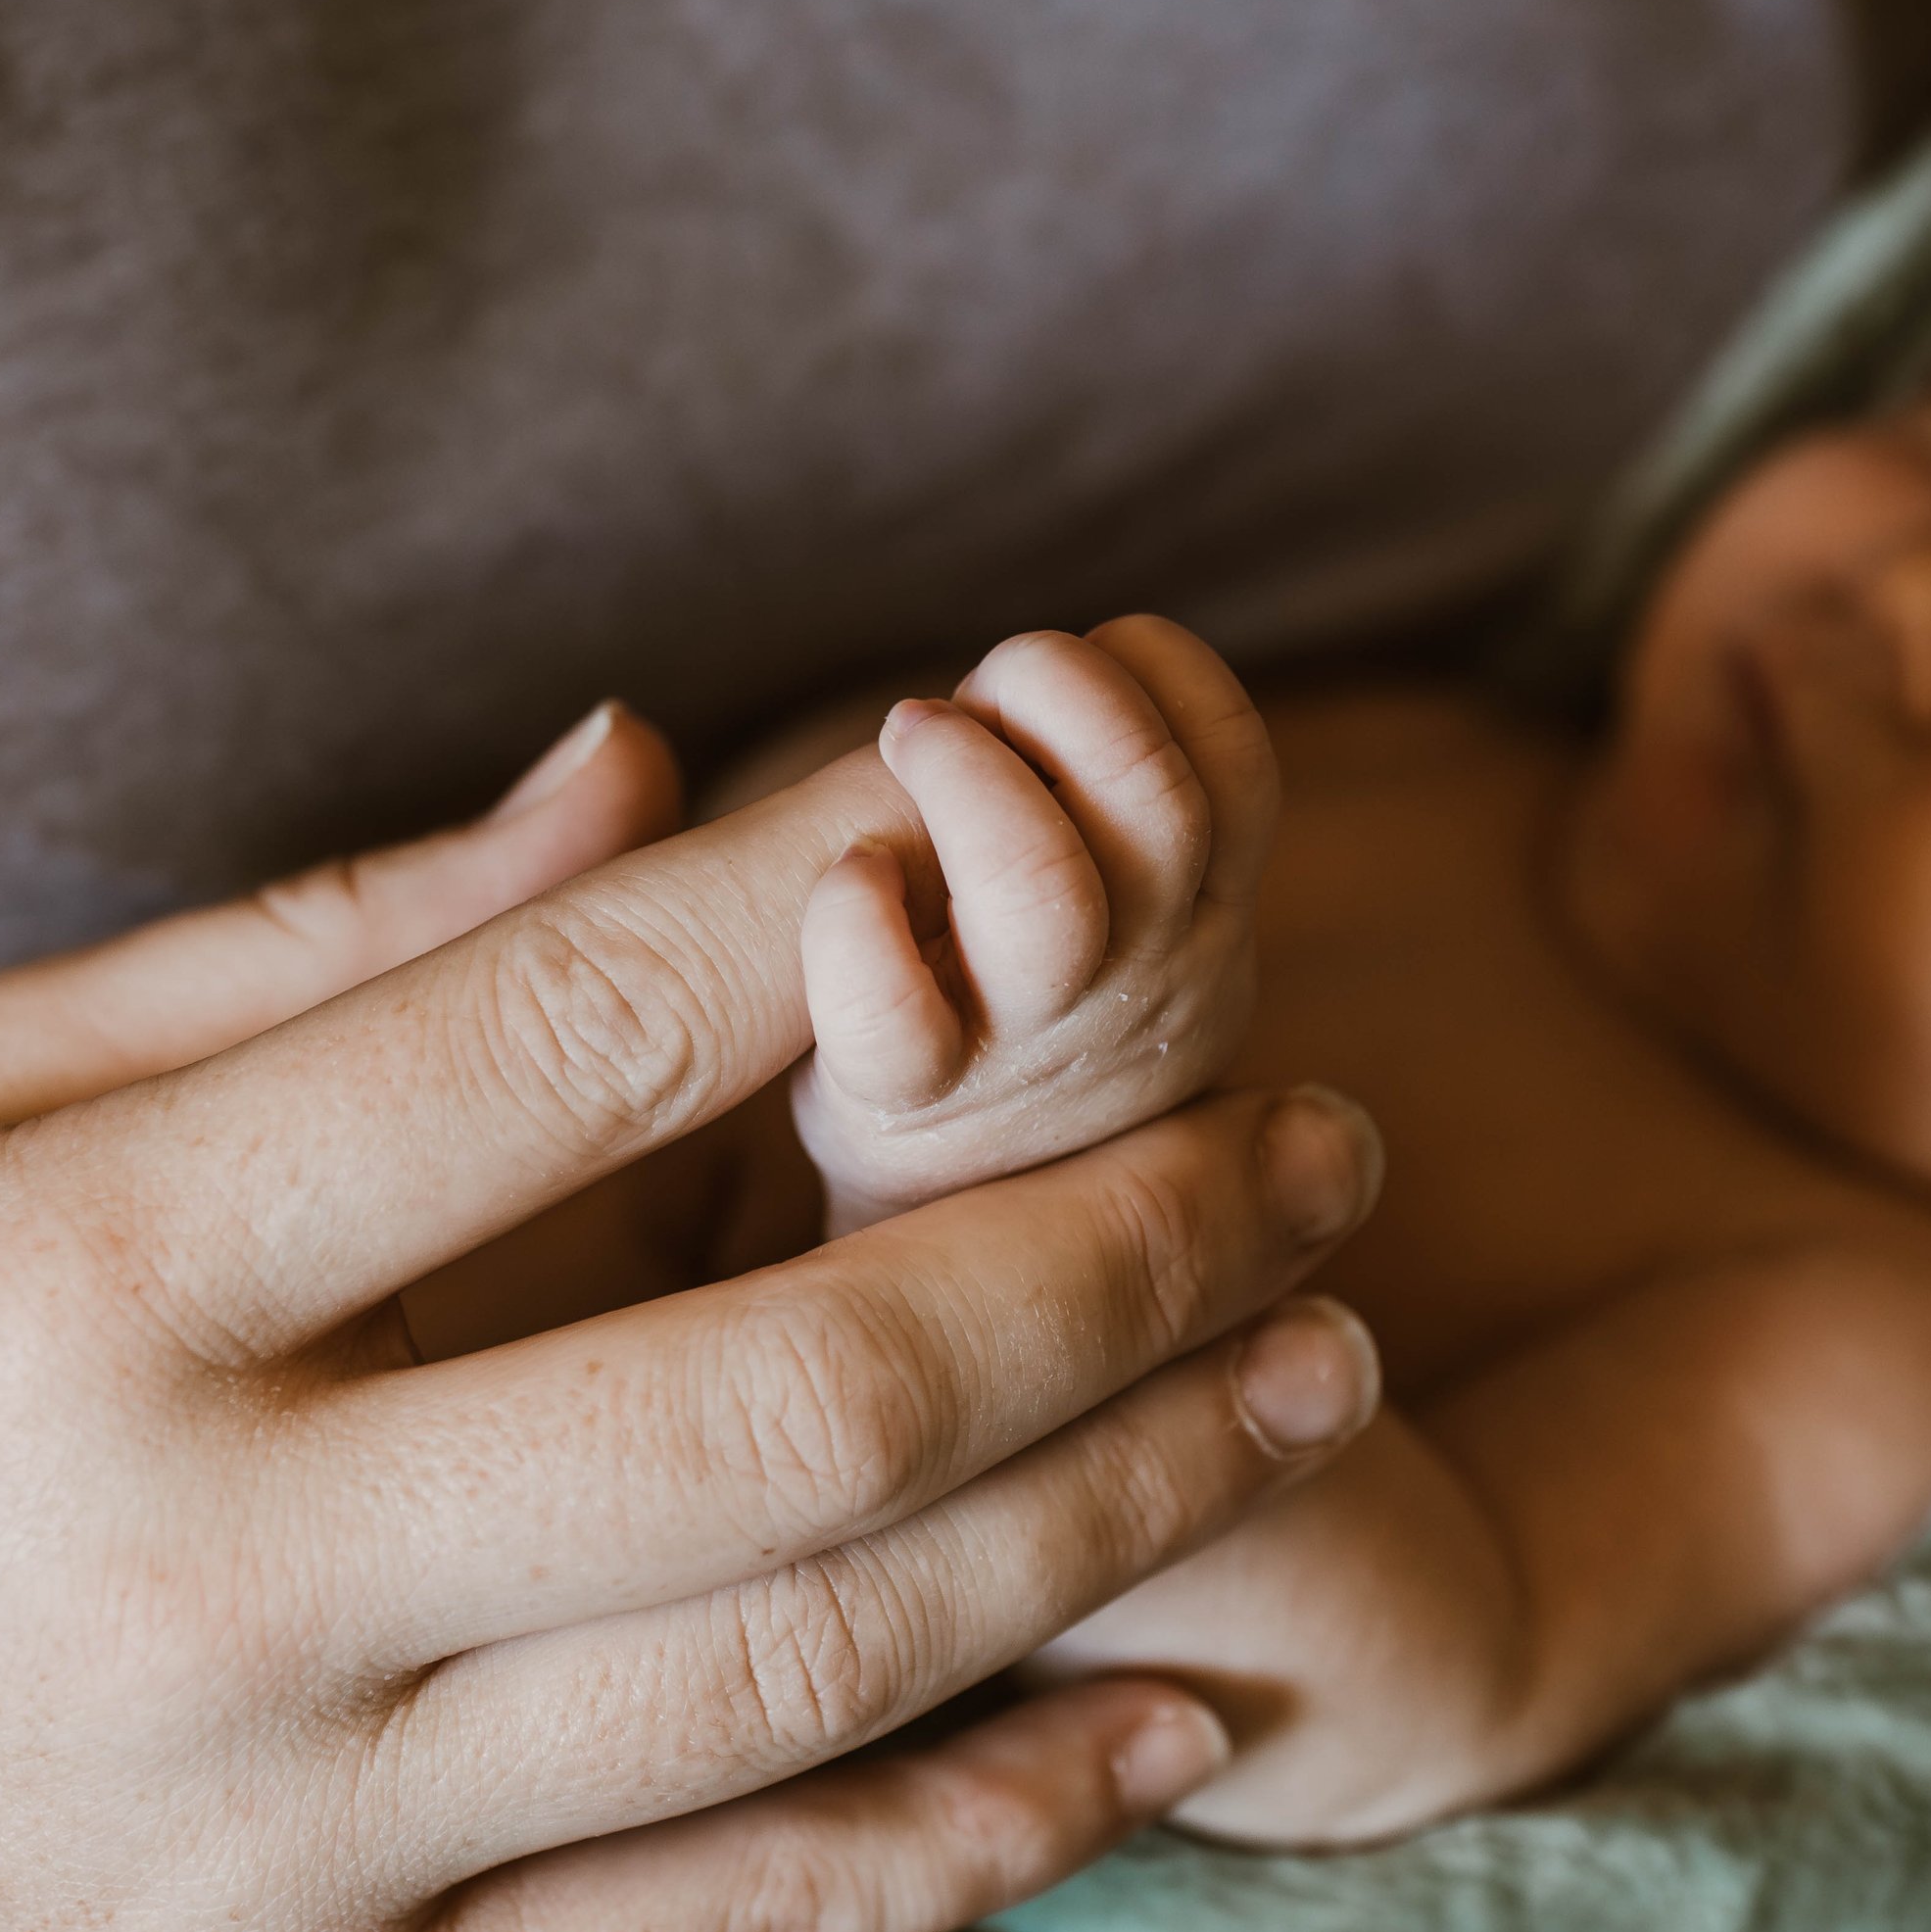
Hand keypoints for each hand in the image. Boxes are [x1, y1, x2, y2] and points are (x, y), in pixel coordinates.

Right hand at [0, 705, 1380, 1931]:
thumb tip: (651, 766)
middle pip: (794, 1394)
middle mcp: (210, 1571)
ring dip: (1127, 1507)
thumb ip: (303, 941)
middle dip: (1120, 1247)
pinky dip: (995, 1822)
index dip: (852, 914)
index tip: (1037, 822)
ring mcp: (286, 1841)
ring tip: (1326, 1366)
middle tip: (1325, 1141)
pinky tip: (1183, 1707)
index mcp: (88, 1278)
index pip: (560, 1037)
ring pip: (819, 1665)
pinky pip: (737, 1929)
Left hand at [794, 617, 1277, 1228]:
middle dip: (1069, 700)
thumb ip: (1042, 768)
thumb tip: (699, 699)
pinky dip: (859, 928)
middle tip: (972, 694)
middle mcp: (1141, 987)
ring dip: (977, 787)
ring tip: (911, 739)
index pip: (1232, 765)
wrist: (929, 1265)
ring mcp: (1031, 1059)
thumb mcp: (1058, 891)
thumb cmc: (968, 1029)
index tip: (1067, 666)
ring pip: (1054, 901)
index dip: (1155, 679)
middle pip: (1172, 811)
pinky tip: (843, 885)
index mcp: (1190, 916)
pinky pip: (896, 1024)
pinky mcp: (906, 1119)